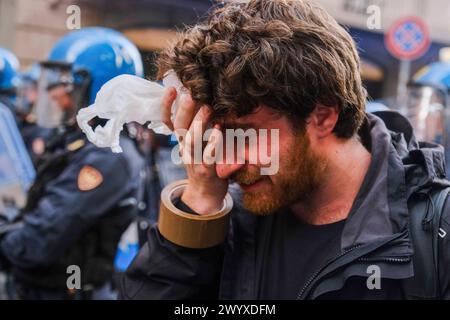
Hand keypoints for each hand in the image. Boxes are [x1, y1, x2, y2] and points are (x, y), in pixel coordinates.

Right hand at [162, 88, 228, 214]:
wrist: (205, 195)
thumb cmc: (204, 164)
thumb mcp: (197, 144)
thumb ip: (198, 126)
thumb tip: (202, 101)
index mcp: (182, 140)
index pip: (169, 121)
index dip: (167, 105)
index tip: (171, 88)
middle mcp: (185, 149)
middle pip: (180, 127)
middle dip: (185, 108)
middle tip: (192, 92)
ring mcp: (194, 161)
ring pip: (191, 141)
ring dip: (198, 123)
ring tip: (207, 107)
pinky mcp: (206, 172)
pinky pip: (208, 157)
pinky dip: (213, 143)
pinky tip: (219, 131)